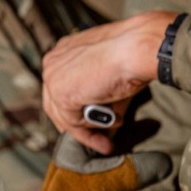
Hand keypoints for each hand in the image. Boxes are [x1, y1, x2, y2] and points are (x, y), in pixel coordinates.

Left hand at [41, 12, 174, 153]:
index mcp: (65, 52)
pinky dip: (93, 129)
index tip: (94, 124)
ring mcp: (54, 78)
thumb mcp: (111, 77)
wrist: (136, 48)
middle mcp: (53, 62)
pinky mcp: (61, 94)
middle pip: (57, 105)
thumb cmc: (132, 54)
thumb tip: (109, 120)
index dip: (77, 110)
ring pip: (65, 117)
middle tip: (100, 141)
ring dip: (89, 132)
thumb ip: (102, 97)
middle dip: (78, 127)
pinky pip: (74, 123)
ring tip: (109, 139)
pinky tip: (115, 122)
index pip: (63, 88)